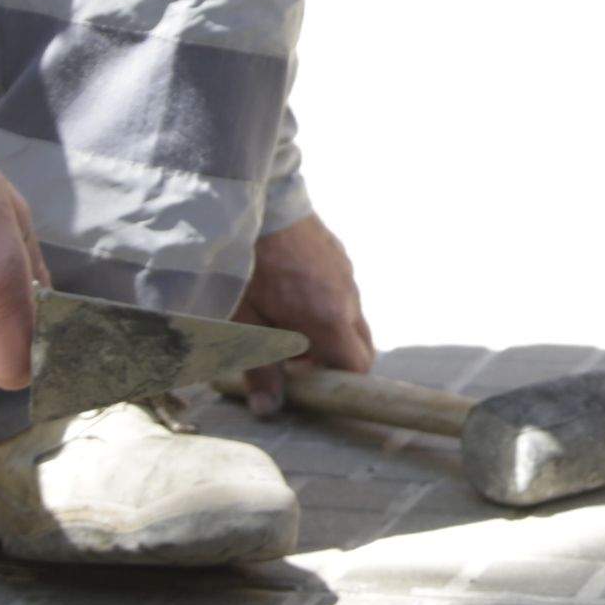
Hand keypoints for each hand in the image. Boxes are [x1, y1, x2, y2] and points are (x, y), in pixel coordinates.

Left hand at [222, 213, 374, 410]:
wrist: (253, 195)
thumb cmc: (244, 261)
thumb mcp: (242, 321)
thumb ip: (260, 368)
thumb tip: (269, 409)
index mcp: (328, 318)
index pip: (358, 367)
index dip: (338, 385)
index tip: (308, 387)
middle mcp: (347, 296)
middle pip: (361, 346)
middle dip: (335, 363)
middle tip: (292, 362)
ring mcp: (346, 272)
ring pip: (351, 318)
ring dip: (328, 333)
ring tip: (283, 325)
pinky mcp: (338, 254)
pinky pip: (342, 292)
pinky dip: (325, 306)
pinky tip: (287, 295)